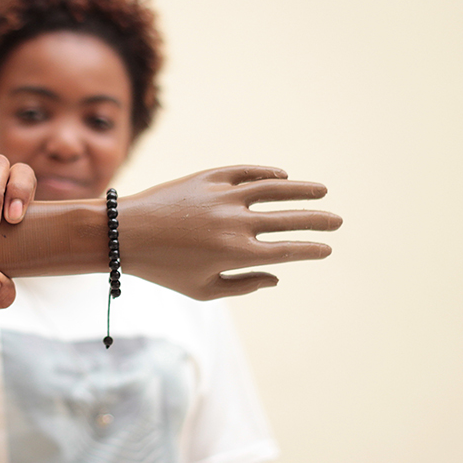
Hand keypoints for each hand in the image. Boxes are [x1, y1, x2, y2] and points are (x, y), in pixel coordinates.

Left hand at [122, 165, 342, 300]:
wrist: (124, 233)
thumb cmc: (162, 268)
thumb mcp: (202, 290)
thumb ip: (243, 286)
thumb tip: (276, 276)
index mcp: (237, 254)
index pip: (287, 250)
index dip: (311, 249)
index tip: (327, 248)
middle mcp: (236, 223)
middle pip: (289, 219)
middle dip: (318, 220)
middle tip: (337, 221)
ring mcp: (222, 197)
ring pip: (273, 189)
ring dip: (301, 190)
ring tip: (321, 191)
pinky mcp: (207, 178)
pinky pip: (245, 172)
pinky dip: (267, 173)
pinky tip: (282, 176)